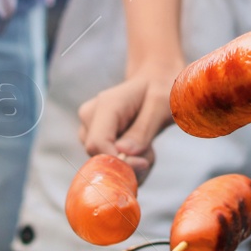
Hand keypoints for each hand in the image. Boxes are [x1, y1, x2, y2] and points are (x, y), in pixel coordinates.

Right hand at [77, 62, 181, 180]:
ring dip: (130, 165)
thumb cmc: (161, 91)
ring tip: (148, 148)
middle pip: (98, 157)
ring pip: (103, 163)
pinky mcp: (93, 140)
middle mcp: (90, 116)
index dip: (118, 162)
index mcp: (106, 104)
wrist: (155, 84)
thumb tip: (124, 153)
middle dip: (128, 164)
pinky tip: (140, 151)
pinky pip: (107, 165)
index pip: (97, 144)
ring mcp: (88, 129)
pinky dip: (128, 166)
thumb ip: (144, 129)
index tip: (143, 164)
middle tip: (151, 153)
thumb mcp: (162, 106)